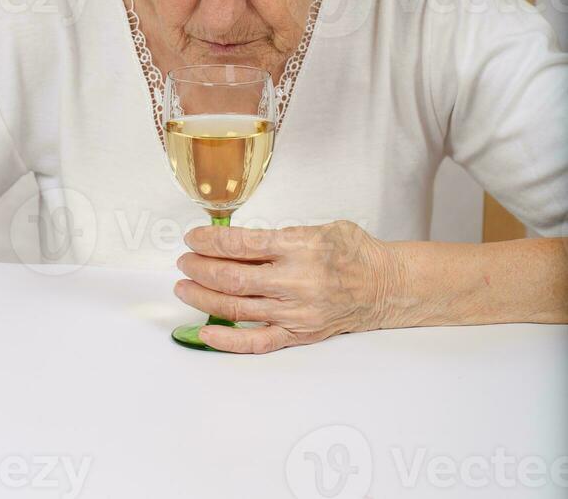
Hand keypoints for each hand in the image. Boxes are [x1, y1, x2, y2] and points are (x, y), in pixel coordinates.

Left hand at [174, 219, 403, 353]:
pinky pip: (256, 342)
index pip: (243, 243)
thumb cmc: (353, 252)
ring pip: (237, 308)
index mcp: (301, 247)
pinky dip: (227, 340)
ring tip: (184, 286)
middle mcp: (296, 282)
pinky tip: (205, 332)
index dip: (211, 241)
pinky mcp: (298, 335)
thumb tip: (239, 238)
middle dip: (201, 268)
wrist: (384, 286)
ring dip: (204, 297)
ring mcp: (296, 312)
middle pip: (233, 278)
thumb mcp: (321, 227)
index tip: (193, 238)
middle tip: (184, 261)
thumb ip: (282, 234)